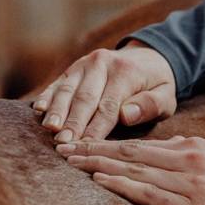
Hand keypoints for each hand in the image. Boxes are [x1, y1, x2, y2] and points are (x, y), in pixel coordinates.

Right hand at [34, 41, 176, 142]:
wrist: (148, 57)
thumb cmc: (156, 85)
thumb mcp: (166, 95)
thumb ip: (150, 105)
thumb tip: (126, 116)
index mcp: (126, 72)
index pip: (108, 106)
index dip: (96, 129)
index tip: (86, 147)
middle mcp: (102, 64)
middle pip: (85, 98)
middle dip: (73, 122)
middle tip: (63, 143)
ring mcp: (85, 63)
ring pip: (67, 89)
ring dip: (57, 110)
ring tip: (49, 129)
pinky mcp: (74, 68)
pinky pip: (58, 82)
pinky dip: (48, 96)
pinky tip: (38, 109)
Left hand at [55, 136, 204, 204]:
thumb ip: (195, 158)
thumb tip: (169, 152)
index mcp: (197, 147)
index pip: (144, 143)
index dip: (109, 142)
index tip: (84, 142)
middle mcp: (191, 159)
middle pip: (132, 151)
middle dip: (94, 148)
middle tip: (64, 147)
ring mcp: (190, 183)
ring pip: (134, 169)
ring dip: (98, 165)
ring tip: (71, 162)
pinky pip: (149, 194)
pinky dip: (122, 185)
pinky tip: (100, 181)